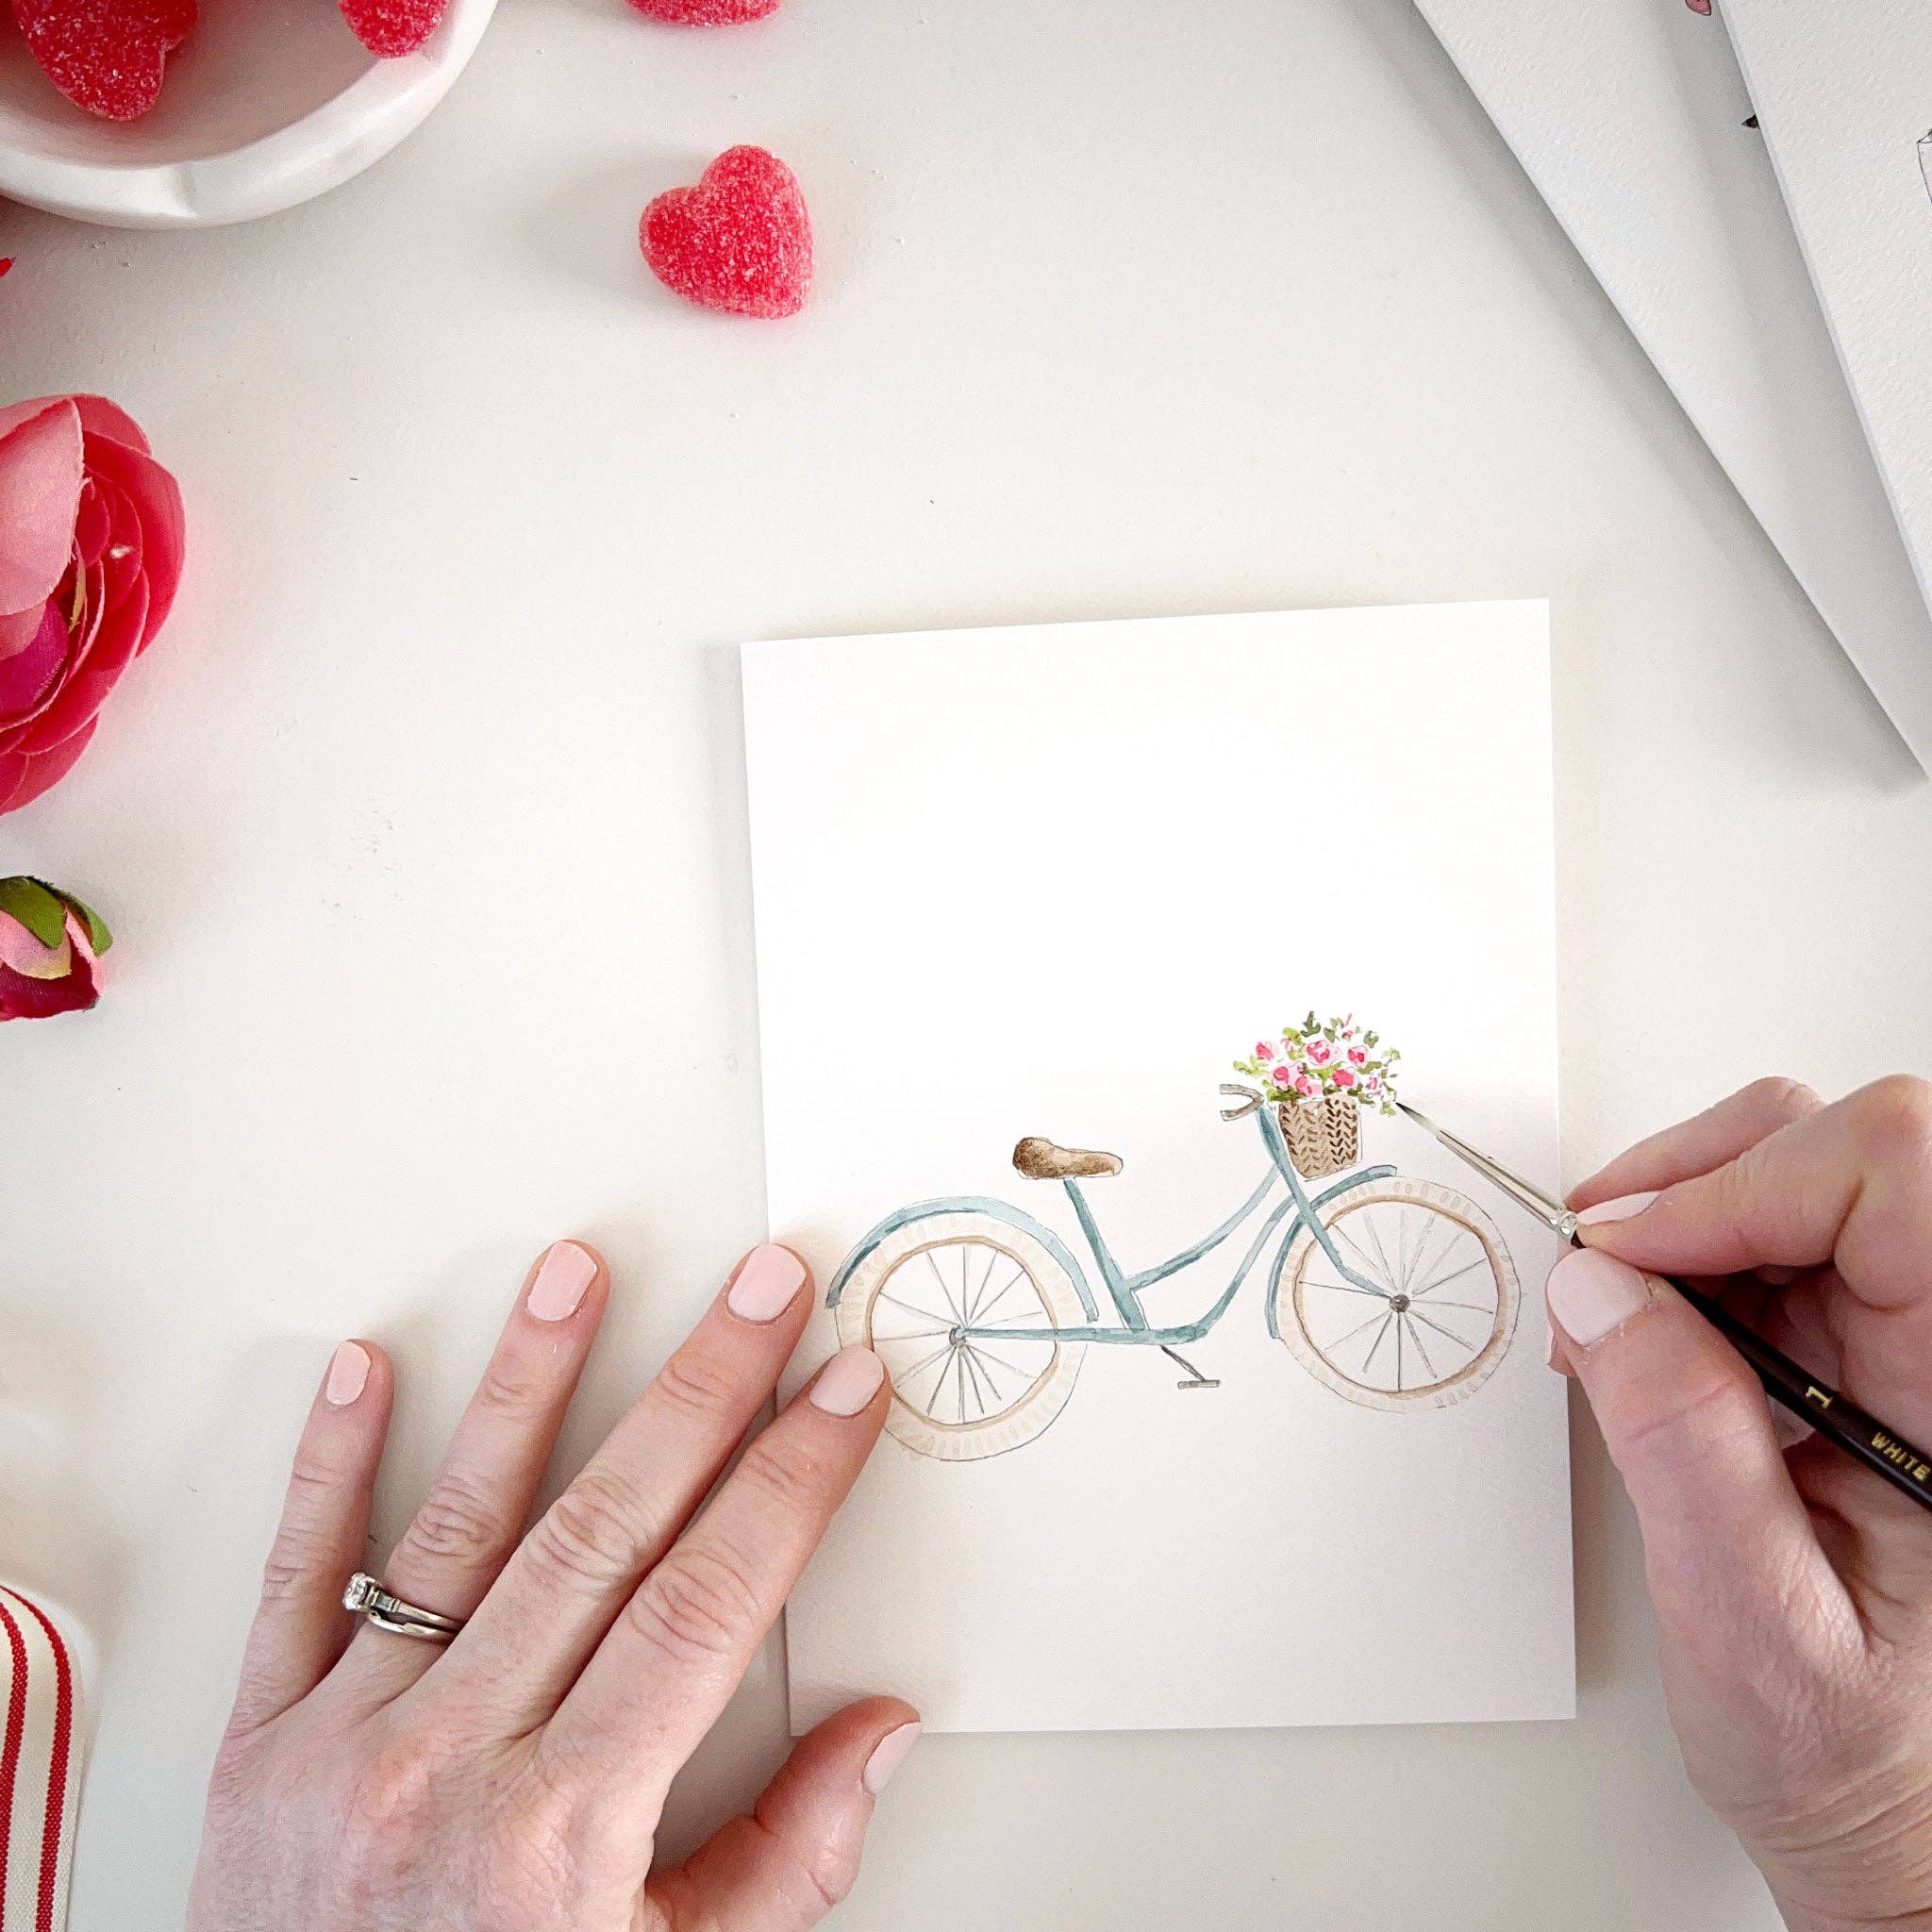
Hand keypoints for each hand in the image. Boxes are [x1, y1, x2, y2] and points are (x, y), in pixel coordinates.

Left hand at [189, 1240, 915, 1930]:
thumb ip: (788, 1861)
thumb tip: (880, 1733)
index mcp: (563, 1830)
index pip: (709, 1602)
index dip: (792, 1481)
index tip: (844, 1394)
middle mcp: (450, 1764)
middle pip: (603, 1530)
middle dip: (702, 1389)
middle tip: (762, 1289)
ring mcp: (345, 1741)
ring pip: (456, 1525)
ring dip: (526, 1384)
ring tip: (574, 1275)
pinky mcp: (260, 1741)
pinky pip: (297, 1583)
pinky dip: (328, 1470)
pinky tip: (362, 1371)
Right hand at [1548, 1077, 1931, 1931]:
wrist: (1891, 1821)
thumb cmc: (1857, 1757)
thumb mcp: (1752, 1625)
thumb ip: (1682, 1448)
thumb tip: (1601, 1287)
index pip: (1899, 1178)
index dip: (1752, 1180)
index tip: (1632, 1250)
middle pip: (1850, 1147)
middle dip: (1699, 1175)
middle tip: (1599, 1256)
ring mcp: (1908, 1340)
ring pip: (1798, 1168)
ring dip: (1676, 1211)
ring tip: (1602, 1299)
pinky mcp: (1858, 1345)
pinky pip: (1763, 1236)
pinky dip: (1675, 1254)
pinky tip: (1632, 1325)